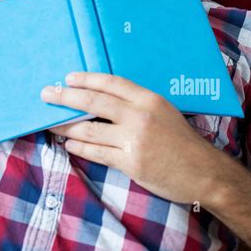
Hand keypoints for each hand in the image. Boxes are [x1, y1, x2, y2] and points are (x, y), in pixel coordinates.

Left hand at [41, 72, 219, 204]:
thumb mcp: (163, 112)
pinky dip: (79, 147)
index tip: (68, 77)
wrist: (203, 173)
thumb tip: (102, 101)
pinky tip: (69, 144)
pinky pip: (96, 152)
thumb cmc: (182, 141)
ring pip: (89, 129)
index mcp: (149, 99)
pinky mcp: (130, 162)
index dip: (87, 79)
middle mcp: (139, 116)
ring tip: (52, 124)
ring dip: (66, 126)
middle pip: (94, 102)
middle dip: (66, 97)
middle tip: (46, 94)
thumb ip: (136, 105)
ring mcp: (134, 140)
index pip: (111, 83)